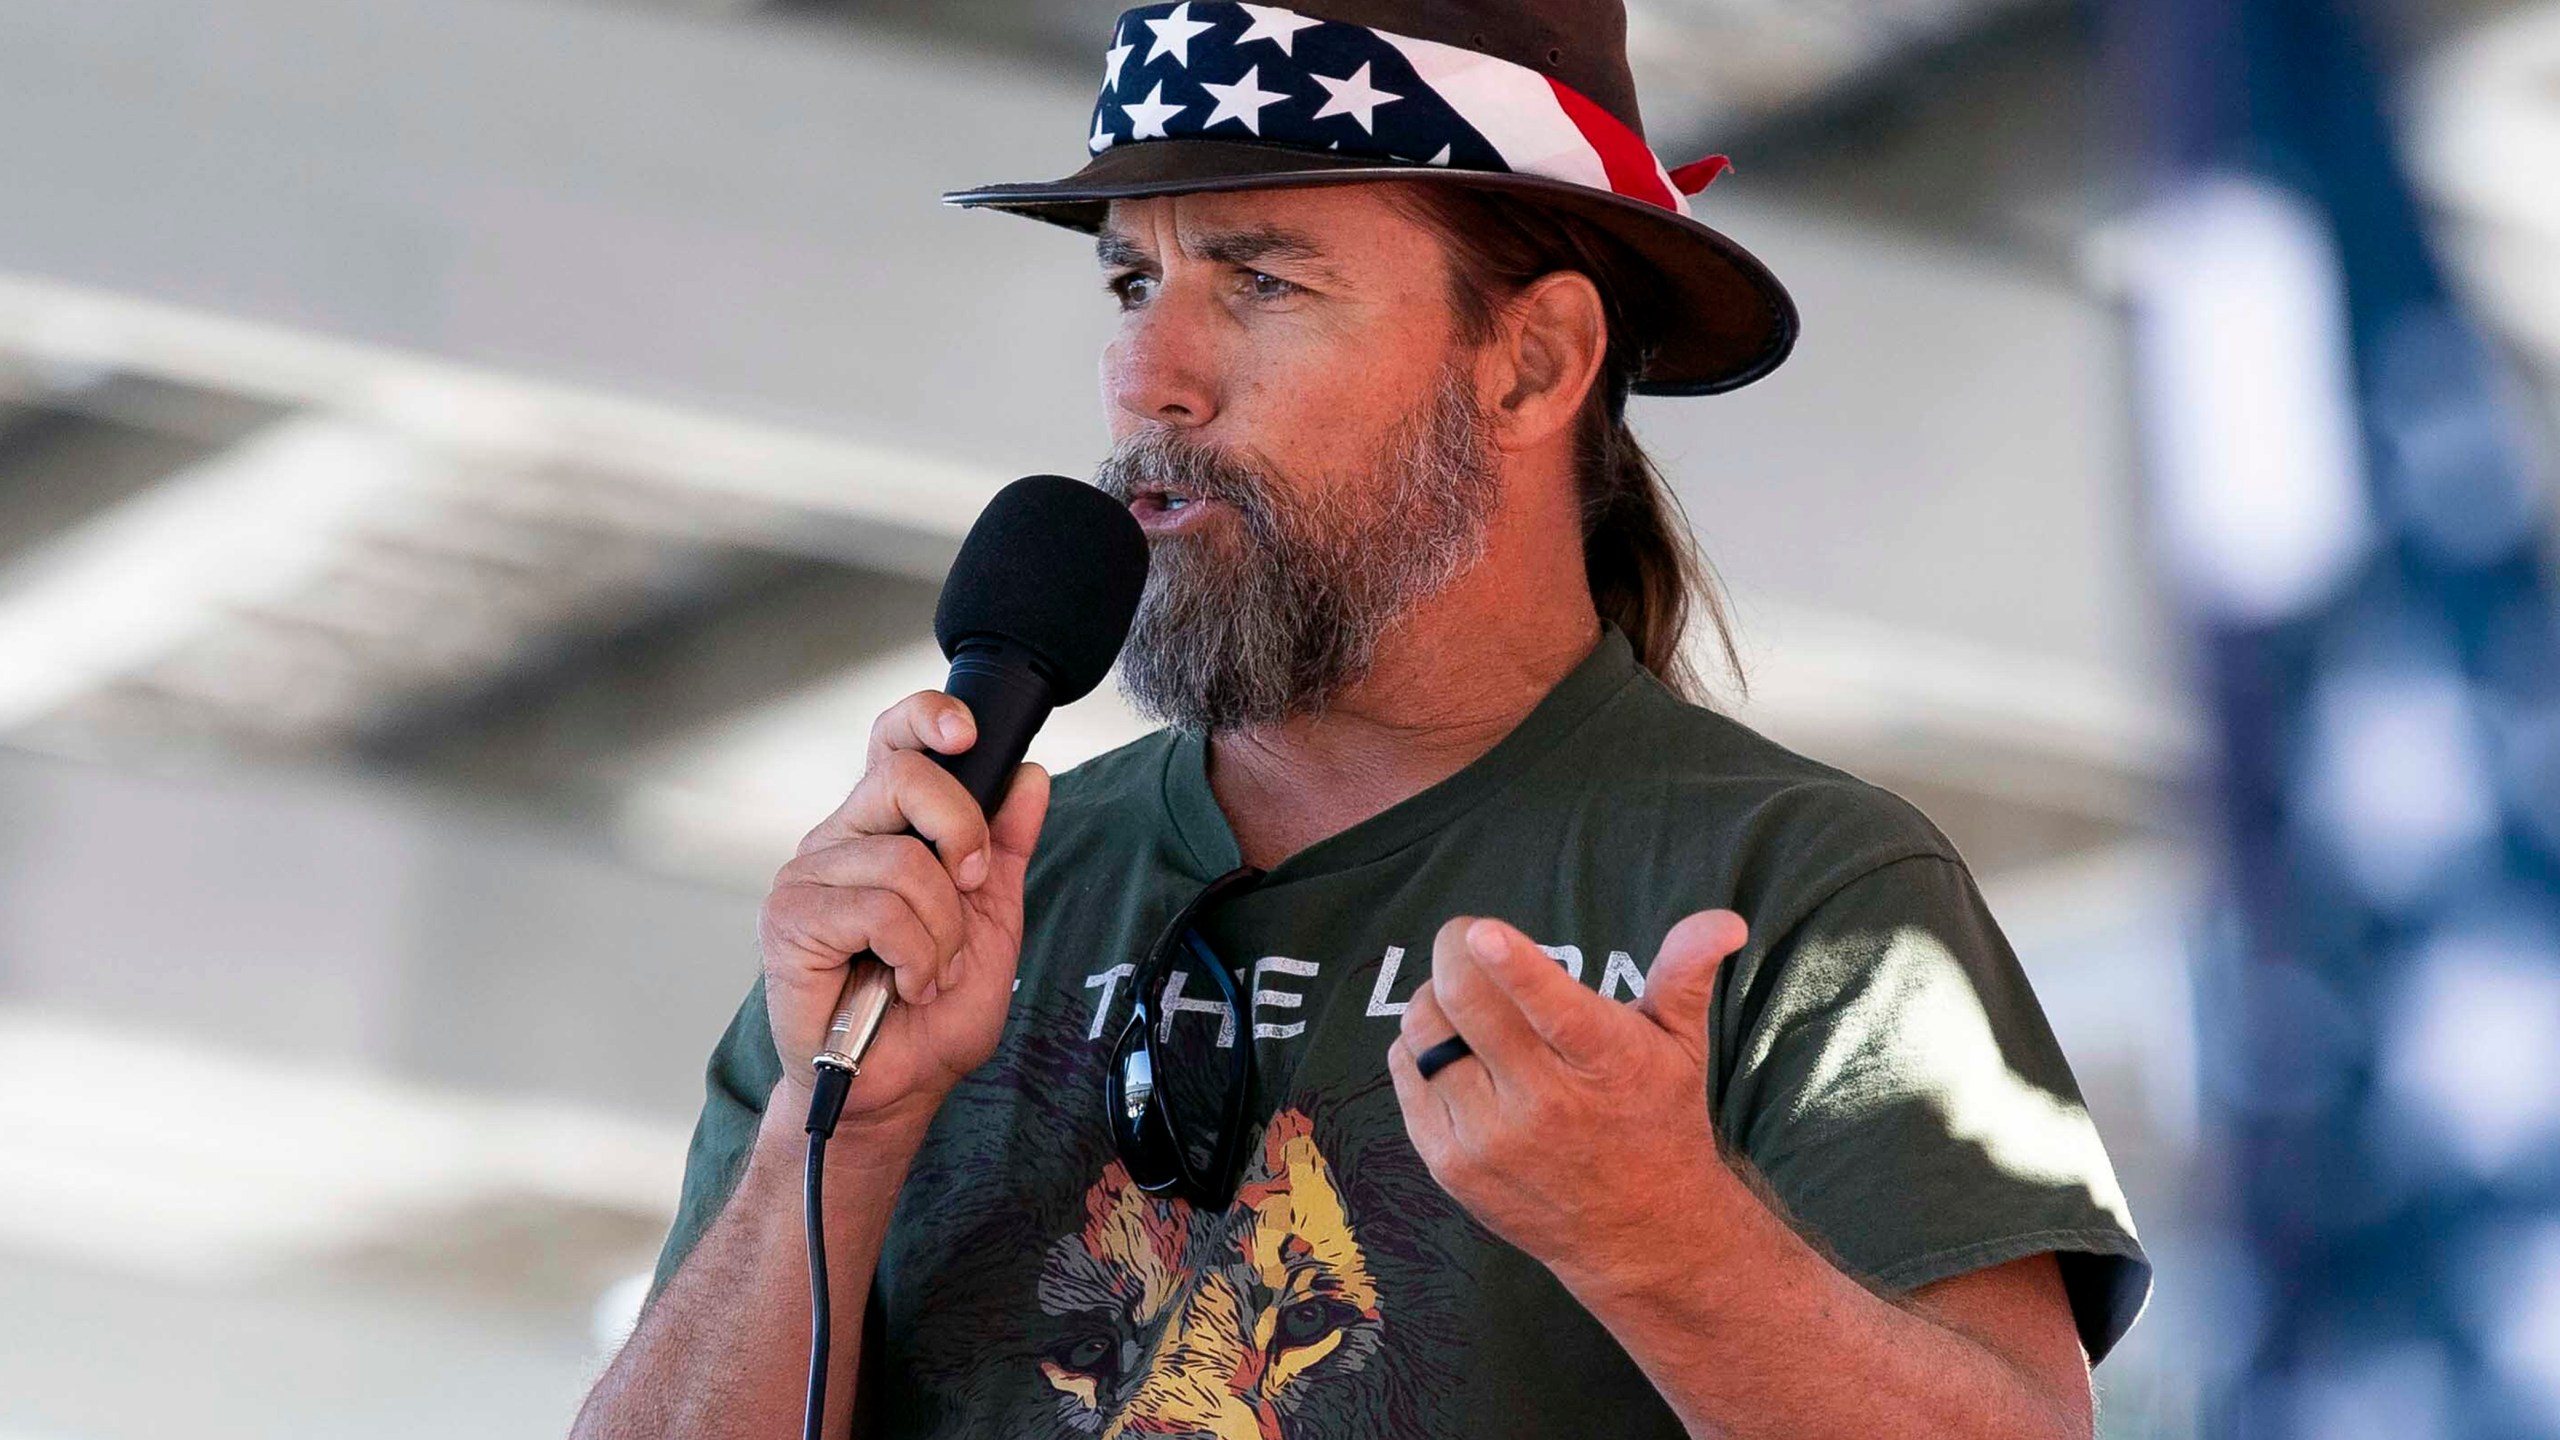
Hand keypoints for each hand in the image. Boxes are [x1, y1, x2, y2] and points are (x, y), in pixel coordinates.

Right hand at [757, 689, 1048, 1136]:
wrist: (897, 1088)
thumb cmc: (933, 1011)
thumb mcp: (991, 920)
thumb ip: (1003, 848)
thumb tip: (1028, 775)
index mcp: (882, 828)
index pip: (893, 740)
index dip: (928, 719)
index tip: (968, 735)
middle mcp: (838, 839)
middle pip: (904, 776)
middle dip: (962, 834)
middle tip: (969, 894)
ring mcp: (807, 876)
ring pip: (902, 860)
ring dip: (942, 930)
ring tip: (928, 970)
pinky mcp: (789, 919)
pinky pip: (878, 909)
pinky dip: (914, 955)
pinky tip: (903, 984)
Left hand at [1386, 909, 1752, 1292]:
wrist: (1639, 1233)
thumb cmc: (1657, 1118)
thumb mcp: (1682, 1045)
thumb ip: (1687, 972)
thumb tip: (1726, 920)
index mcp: (1605, 1063)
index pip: (1553, 1010)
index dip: (1512, 966)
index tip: (1482, 932)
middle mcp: (1545, 1104)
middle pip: (1465, 1006)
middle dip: (1454, 953)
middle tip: (1469, 941)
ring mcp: (1490, 1139)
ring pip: (1424, 1031)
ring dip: (1436, 998)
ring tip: (1467, 1003)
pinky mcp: (1450, 1163)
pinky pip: (1406, 1071)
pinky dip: (1419, 1046)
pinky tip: (1455, 1052)